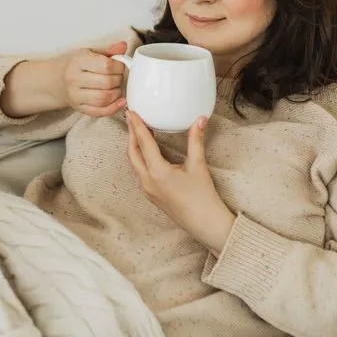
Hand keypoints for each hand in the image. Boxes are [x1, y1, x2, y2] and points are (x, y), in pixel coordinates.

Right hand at [53, 42, 128, 117]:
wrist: (57, 80)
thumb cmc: (76, 65)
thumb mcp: (90, 52)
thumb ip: (108, 50)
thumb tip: (123, 46)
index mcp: (79, 61)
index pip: (106, 65)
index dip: (119, 67)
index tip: (120, 66)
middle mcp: (75, 79)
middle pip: (107, 82)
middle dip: (119, 80)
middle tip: (119, 77)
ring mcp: (76, 95)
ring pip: (103, 98)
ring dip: (116, 94)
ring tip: (116, 88)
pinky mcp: (79, 108)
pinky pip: (99, 112)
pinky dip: (113, 108)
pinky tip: (119, 102)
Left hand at [126, 111, 235, 255]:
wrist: (205, 224)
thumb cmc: (203, 197)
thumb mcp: (198, 166)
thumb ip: (196, 140)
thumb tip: (200, 120)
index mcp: (157, 172)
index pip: (143, 143)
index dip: (137, 126)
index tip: (131, 112)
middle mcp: (148, 181)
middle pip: (133, 153)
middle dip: (131, 134)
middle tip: (132, 119)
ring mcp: (148, 190)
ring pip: (135, 163)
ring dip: (135, 146)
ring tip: (139, 131)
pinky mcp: (152, 195)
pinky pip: (140, 172)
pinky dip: (141, 158)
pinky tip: (148, 152)